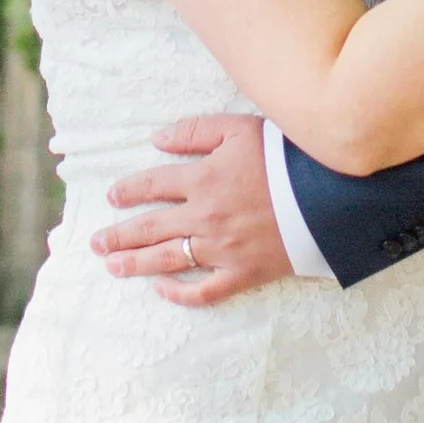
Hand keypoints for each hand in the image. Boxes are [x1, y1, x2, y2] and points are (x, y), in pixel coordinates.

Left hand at [92, 114, 292, 307]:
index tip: (113, 197)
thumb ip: (194, 131)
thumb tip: (156, 140)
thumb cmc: (285, 157)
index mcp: (201, 180)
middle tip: (95, 243)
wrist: (327, 196)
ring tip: (112, 267)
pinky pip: (204, 291)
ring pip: (167, 260)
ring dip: (135, 264)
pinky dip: (180, 294)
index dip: (129, 191)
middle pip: (149, 228)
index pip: (152, 186)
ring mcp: (221, 250)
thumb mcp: (238, 128)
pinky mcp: (242, 273)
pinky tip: (161, 290)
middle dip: (118, 236)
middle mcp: (203, 217)